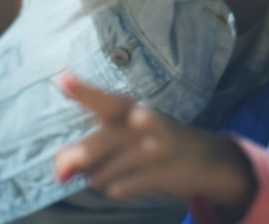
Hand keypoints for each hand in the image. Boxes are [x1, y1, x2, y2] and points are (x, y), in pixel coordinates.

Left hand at [54, 73, 255, 212]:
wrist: (208, 159)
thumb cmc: (152, 140)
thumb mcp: (124, 133)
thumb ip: (88, 147)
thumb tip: (60, 173)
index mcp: (127, 107)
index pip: (101, 99)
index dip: (81, 91)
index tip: (61, 79)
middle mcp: (140, 123)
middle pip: (92, 148)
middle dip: (75, 161)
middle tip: (62, 173)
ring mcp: (153, 149)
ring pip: (101, 174)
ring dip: (101, 178)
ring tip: (120, 170)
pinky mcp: (162, 173)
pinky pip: (121, 189)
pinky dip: (118, 189)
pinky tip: (131, 181)